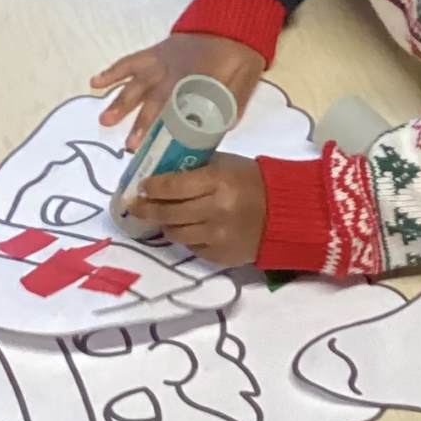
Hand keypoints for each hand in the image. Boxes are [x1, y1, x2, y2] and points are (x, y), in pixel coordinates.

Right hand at [92, 33, 264, 147]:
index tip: (159, 148)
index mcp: (199, 80)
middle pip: (155, 99)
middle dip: (141, 124)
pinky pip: (130, 61)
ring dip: (120, 102)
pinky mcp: (154, 52)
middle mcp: (175, 71)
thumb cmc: (241, 53)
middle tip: (129, 146)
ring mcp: (161, 61)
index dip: (170, 129)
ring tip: (104, 121)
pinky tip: (95, 83)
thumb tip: (221, 128)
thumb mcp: (246, 79)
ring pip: (137, 82)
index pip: (182, 108)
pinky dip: (113, 71)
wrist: (231, 18)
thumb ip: (234, 103)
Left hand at [128, 153, 266, 265]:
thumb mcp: (227, 165)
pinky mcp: (220, 255)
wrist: (285, 213)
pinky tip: (188, 229)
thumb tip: (163, 172)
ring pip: (175, 233)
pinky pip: (192, 248)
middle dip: (146, 209)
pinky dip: (187, 238)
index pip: (172, 186)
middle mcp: (215, 210)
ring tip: (162, 218)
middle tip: (135, 205)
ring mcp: (217, 236)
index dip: (152, 187)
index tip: (141, 186)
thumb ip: (197, 168)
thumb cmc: (253, 181)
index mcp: (217, 182)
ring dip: (165, 224)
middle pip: (168, 213)